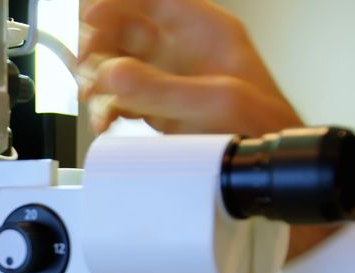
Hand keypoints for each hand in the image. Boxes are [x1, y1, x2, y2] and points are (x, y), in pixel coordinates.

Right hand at [79, 0, 335, 259]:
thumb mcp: (214, 102)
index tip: (92, 17)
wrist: (265, 174)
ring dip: (97, 77)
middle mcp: (184, 50)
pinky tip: (104, 119)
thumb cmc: (263, 128)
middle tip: (88, 63)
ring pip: (116, 64)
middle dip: (100, 43)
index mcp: (205, 30)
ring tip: (94, 94)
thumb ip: (160, 88)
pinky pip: (120, 99)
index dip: (117, 3)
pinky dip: (105, 108)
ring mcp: (169, 80)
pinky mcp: (158, 109)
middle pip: (124, 29)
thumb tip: (112, 74)